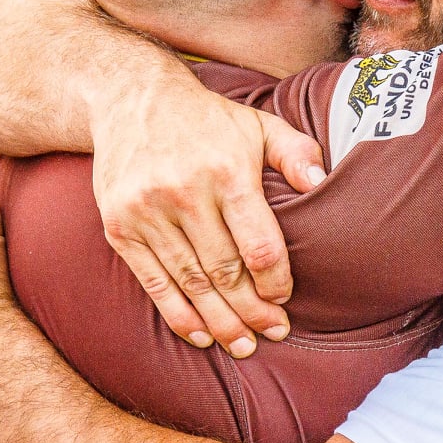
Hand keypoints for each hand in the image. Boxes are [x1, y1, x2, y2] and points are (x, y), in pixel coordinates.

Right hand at [92, 83, 324, 357]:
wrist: (130, 97)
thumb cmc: (206, 119)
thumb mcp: (257, 123)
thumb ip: (295, 151)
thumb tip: (323, 181)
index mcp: (226, 170)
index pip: (258, 245)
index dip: (275, 282)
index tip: (285, 299)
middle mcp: (184, 192)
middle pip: (224, 272)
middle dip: (252, 311)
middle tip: (273, 334)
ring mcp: (147, 212)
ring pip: (190, 283)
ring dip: (219, 322)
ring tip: (243, 345)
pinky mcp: (120, 227)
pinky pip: (154, 282)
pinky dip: (178, 315)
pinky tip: (201, 335)